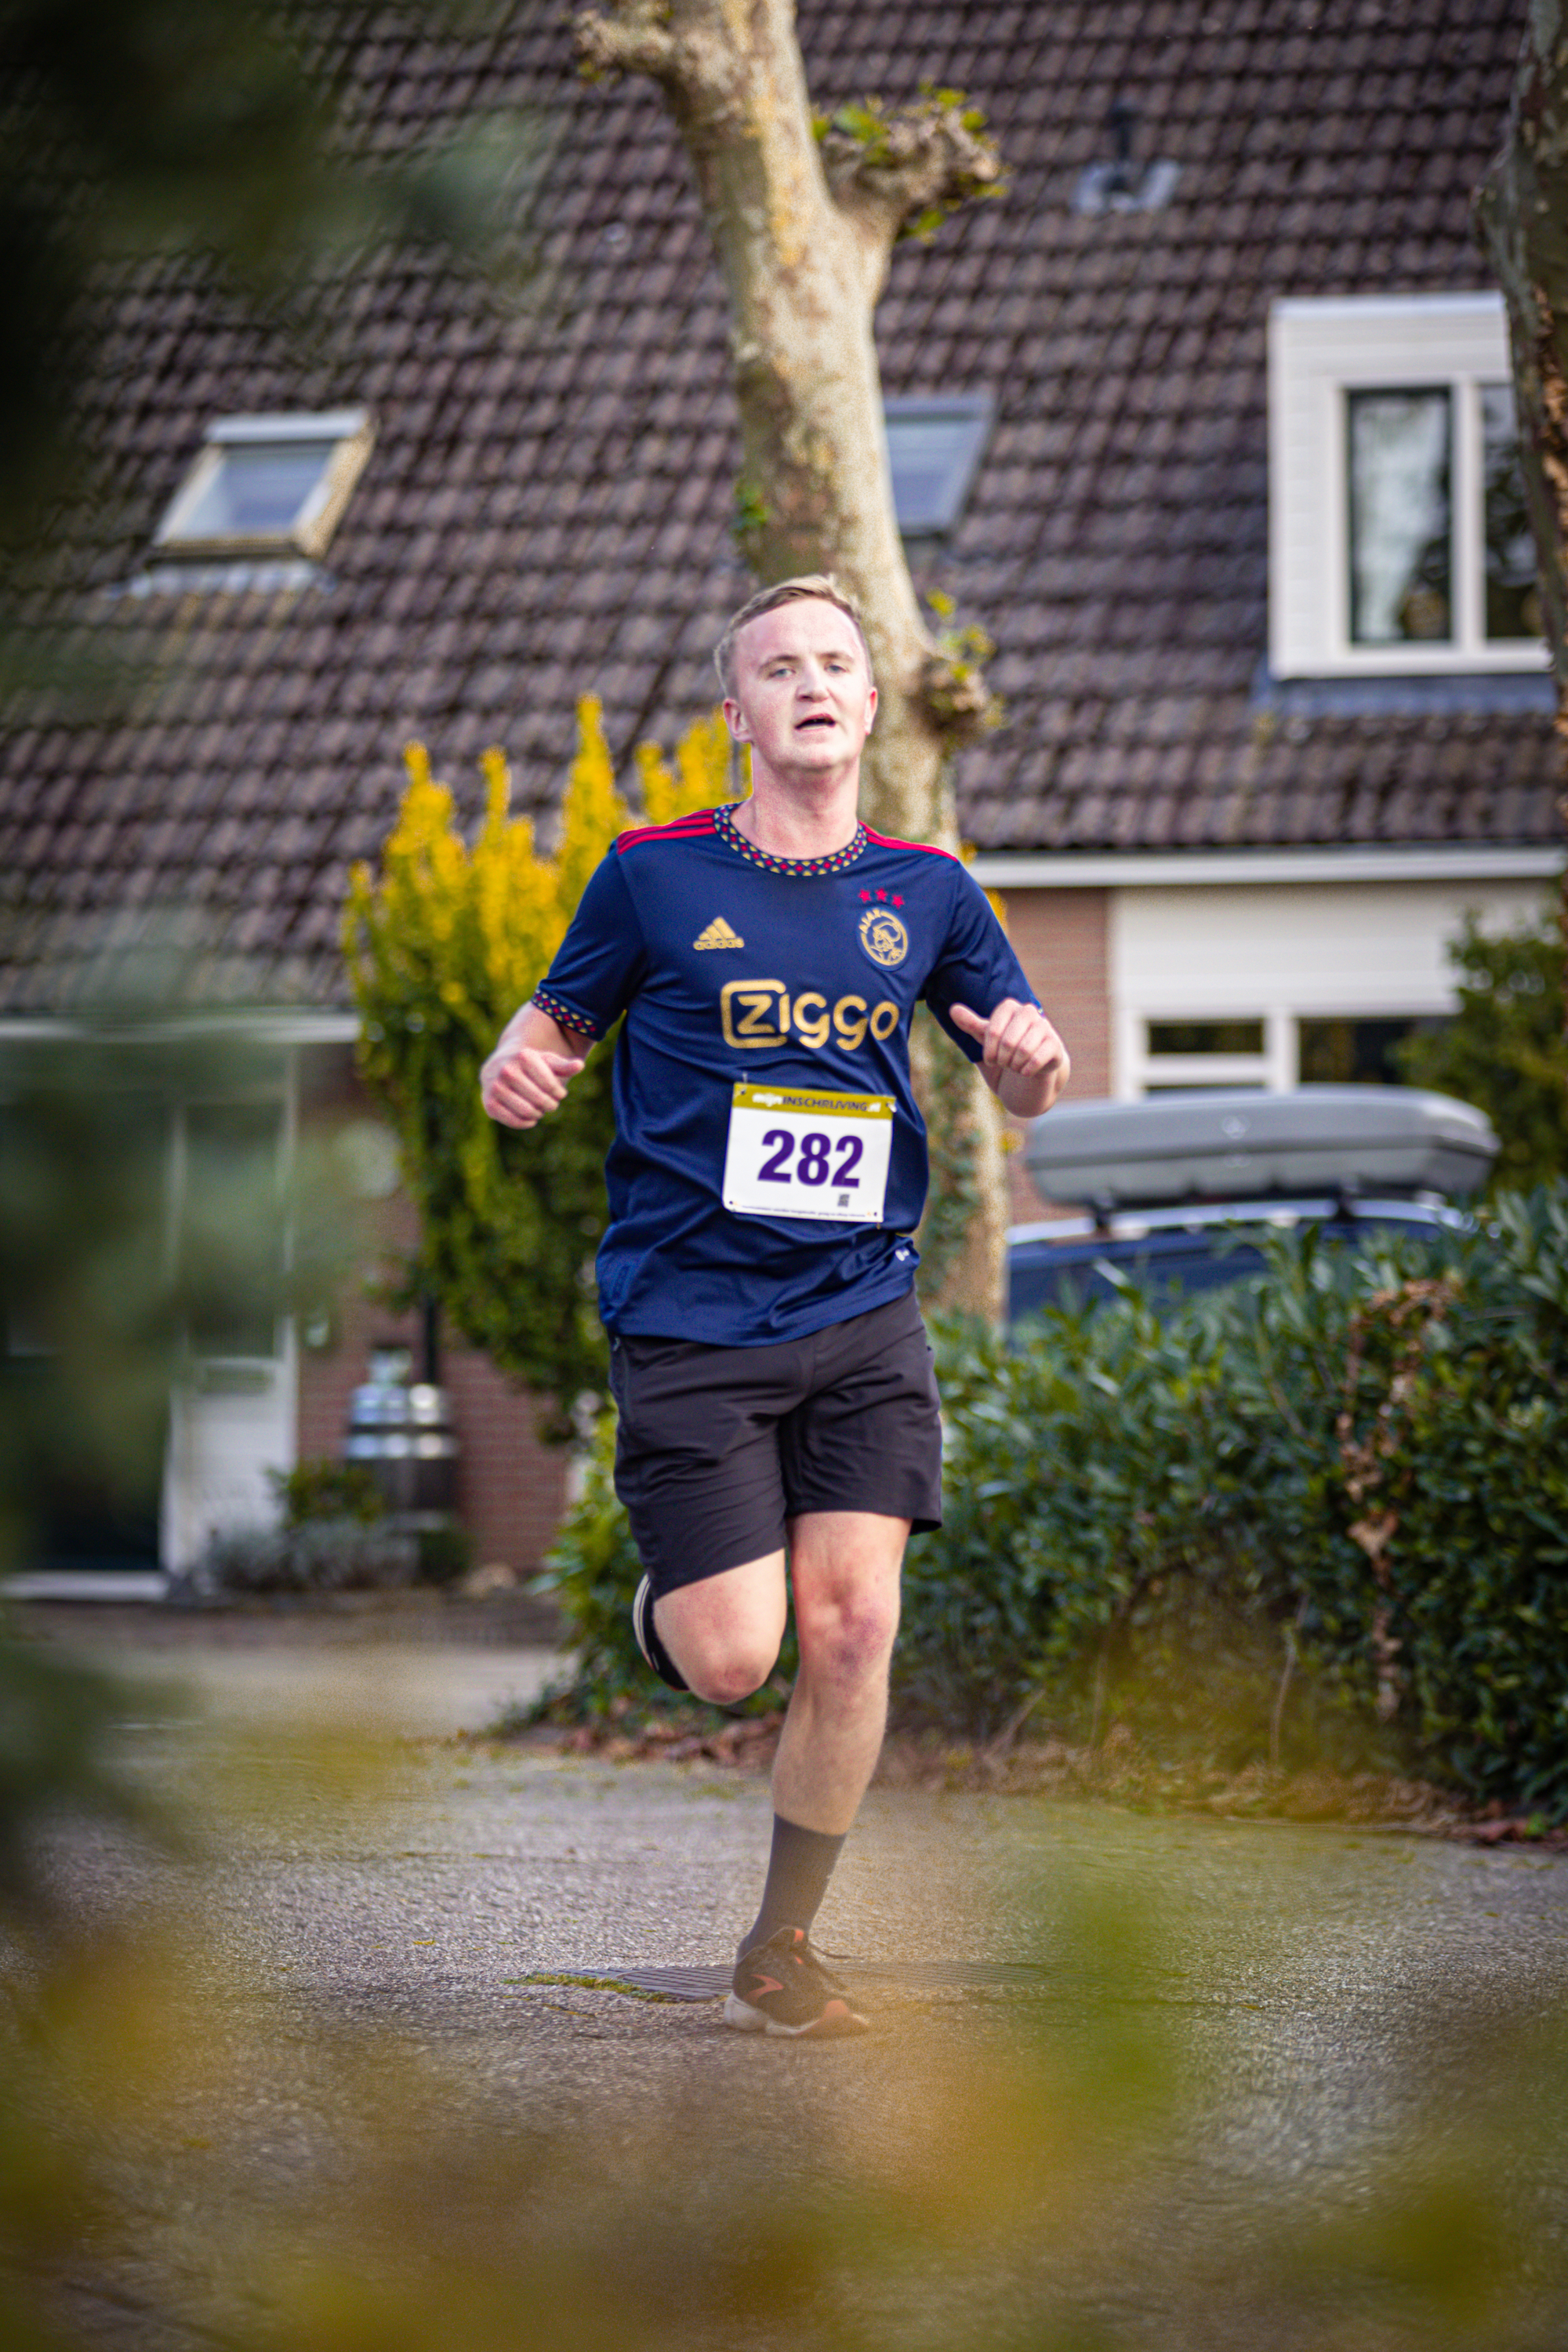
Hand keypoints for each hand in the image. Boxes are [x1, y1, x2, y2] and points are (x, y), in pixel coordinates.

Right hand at [480, 1042, 584, 1128]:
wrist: (498, 1066)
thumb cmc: (530, 1065)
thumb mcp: (547, 1061)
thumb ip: (564, 1065)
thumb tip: (580, 1065)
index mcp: (524, 1056)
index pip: (551, 1085)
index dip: (559, 1093)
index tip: (559, 1093)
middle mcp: (507, 1070)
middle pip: (540, 1099)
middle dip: (550, 1105)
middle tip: (551, 1104)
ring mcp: (496, 1087)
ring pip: (527, 1111)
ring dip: (538, 1114)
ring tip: (540, 1110)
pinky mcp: (489, 1103)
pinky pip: (513, 1121)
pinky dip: (526, 1123)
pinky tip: (531, 1119)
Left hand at [948, 998, 1068, 1117]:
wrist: (1032, 1065)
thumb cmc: (1006, 1047)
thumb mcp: (987, 1036)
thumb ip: (971, 1024)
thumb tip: (953, 1009)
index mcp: (1010, 1007)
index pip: (992, 1031)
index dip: (989, 1050)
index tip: (990, 1058)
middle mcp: (1029, 1012)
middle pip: (1007, 1042)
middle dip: (1002, 1059)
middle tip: (1005, 1063)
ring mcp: (1045, 1027)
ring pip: (1023, 1051)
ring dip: (1014, 1066)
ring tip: (1015, 1066)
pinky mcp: (1055, 1044)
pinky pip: (1036, 1059)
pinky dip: (1026, 1071)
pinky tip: (1026, 1071)